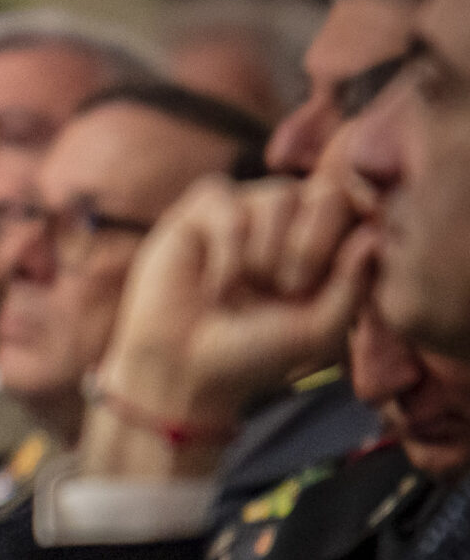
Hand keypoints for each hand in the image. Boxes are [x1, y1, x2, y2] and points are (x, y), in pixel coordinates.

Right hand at [84, 172, 375, 479]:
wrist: (185, 368)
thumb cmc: (255, 352)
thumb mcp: (318, 330)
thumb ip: (352, 287)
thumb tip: (374, 236)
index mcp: (327, 243)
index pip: (360, 206)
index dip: (352, 232)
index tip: (334, 272)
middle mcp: (291, 219)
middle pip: (326, 192)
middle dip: (311, 246)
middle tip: (288, 288)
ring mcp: (246, 209)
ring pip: (278, 197)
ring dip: (266, 252)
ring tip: (247, 289)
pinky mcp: (201, 211)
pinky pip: (227, 205)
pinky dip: (227, 251)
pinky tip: (215, 287)